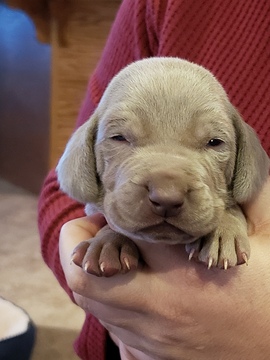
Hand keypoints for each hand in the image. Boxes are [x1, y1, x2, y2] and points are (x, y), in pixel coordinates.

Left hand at [60, 177, 269, 359]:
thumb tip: (247, 166)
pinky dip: (108, 303)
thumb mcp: (269, 239)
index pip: (122, 233)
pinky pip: (111, 329)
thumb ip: (254, 197)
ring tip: (110, 253)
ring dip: (91, 272)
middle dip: (75, 246)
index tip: (112, 205)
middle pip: (86, 276)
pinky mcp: (152, 356)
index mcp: (184, 273)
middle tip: (91, 228)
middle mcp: (159, 307)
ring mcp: (151, 337)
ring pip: (92, 304)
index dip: (108, 212)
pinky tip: (128, 287)